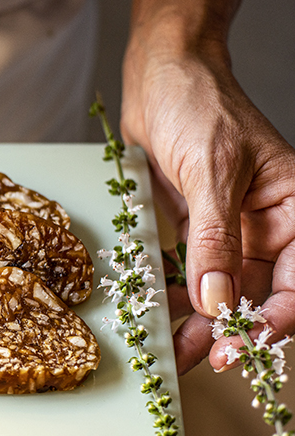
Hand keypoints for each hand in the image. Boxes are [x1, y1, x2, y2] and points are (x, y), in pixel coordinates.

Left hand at [120, 0, 294, 373]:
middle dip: (233, 329)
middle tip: (203, 359)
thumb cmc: (199, 105)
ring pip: (224, 292)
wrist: (159, 76)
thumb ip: (215, 239)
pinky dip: (176, 296)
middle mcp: (269, 225)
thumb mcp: (211, 171)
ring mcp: (231, 230)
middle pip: (261, 293)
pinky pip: (191, 274)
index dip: (277, 318)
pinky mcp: (195, 230)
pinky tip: (159, 315)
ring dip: (201, 322)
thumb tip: (220, 301)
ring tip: (174, 349)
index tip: (244, 343)